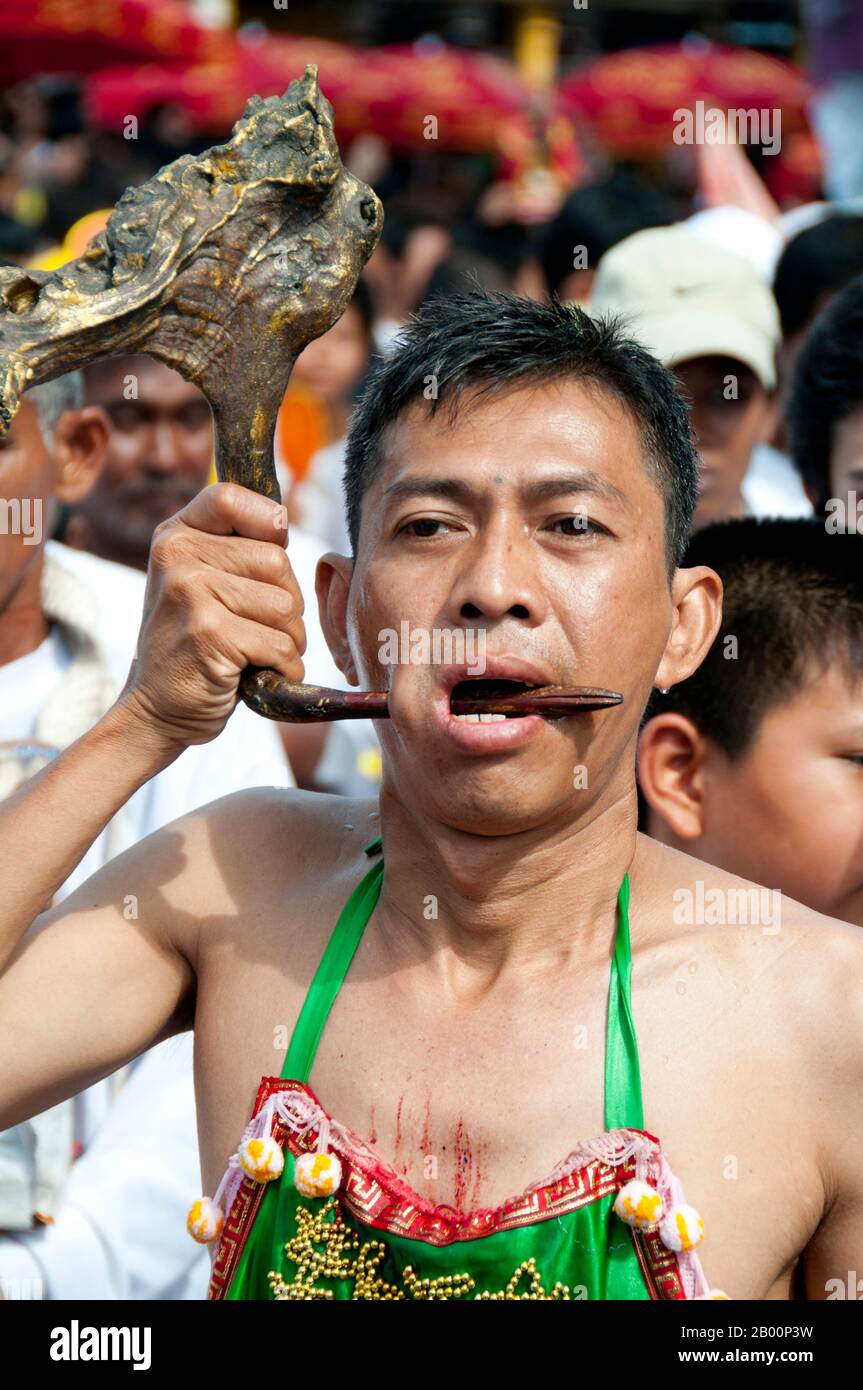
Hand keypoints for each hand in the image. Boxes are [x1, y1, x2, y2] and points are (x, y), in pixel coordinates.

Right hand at [118, 483, 305, 747]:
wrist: (157, 711)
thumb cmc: (193, 645)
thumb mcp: (199, 583)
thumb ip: (232, 548)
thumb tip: (283, 519)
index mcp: (175, 536)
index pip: (229, 496)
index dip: (266, 518)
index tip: (275, 544)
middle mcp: (178, 558)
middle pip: (277, 561)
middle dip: (286, 604)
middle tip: (257, 630)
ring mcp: (191, 594)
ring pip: (285, 606)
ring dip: (288, 641)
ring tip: (254, 653)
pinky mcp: (209, 634)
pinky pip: (281, 645)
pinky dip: (284, 669)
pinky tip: (256, 676)